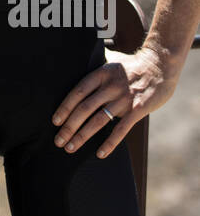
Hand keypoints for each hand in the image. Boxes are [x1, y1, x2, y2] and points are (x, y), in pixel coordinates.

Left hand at [51, 46, 176, 158]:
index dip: (65, 107)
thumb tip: (74, 68)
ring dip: (83, 135)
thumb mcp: (111, 61)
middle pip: (85, 108)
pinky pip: (121, 129)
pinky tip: (100, 154)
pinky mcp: (138, 109)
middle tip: (58, 140)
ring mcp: (124, 98)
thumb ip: (95, 68)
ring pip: (99, 120)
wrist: (160, 66)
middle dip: (69, 126)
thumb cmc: (132, 66)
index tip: (55, 121)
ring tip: (71, 147)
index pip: (78, 92)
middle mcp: (111, 86)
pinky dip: (110, 143)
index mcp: (101, 74)